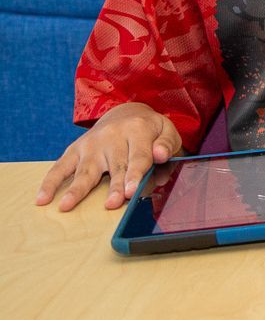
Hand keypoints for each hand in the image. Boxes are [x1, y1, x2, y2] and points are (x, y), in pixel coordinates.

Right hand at [36, 102, 183, 212]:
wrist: (126, 113)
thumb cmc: (149, 130)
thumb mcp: (166, 131)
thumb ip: (166, 144)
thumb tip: (160, 155)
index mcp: (138, 130)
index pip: (139, 156)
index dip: (135, 174)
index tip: (131, 191)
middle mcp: (113, 135)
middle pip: (115, 165)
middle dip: (113, 185)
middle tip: (112, 203)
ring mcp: (92, 143)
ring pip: (86, 169)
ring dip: (77, 188)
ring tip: (66, 205)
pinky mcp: (75, 149)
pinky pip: (60, 166)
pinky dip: (50, 183)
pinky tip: (43, 199)